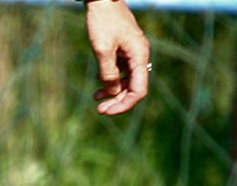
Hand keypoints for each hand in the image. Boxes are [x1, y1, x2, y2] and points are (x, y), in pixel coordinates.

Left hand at [84, 0, 149, 115]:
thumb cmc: (102, 21)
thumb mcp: (102, 50)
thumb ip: (108, 73)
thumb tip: (113, 92)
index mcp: (139, 56)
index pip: (138, 90)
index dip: (124, 105)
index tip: (107, 112)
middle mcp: (140, 55)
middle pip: (133, 87)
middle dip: (117, 100)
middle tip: (100, 110)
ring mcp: (133, 52)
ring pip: (127, 79)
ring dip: (113, 91)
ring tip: (96, 97)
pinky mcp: (124, 48)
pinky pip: (122, 69)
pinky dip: (111, 78)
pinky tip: (99, 84)